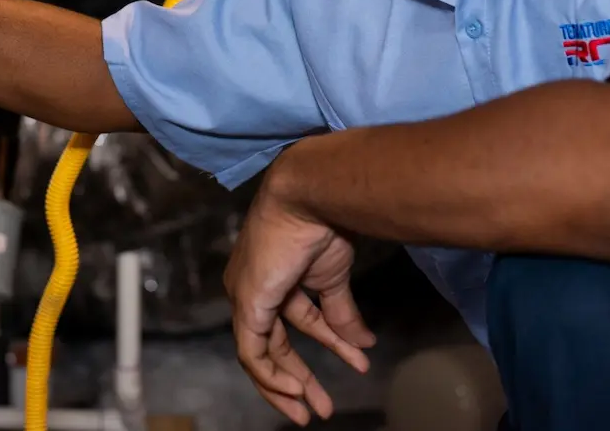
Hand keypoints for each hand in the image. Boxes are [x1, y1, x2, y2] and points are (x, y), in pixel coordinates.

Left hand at [224, 166, 375, 424]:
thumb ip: (342, 314)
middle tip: (322, 406)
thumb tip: (363, 344)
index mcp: (274, 280)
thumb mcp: (334, 278)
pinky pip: (253, 353)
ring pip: (262, 355)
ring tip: (317, 411)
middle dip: (302, 377)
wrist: (310, 199)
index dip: (316, 351)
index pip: (288, 327)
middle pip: (275, 345)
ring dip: (292, 384)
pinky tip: (298, 390)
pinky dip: (273, 375)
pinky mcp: (246, 305)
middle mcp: (253, 290)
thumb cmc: (321, 227)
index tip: (347, 369)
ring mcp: (246, 298)